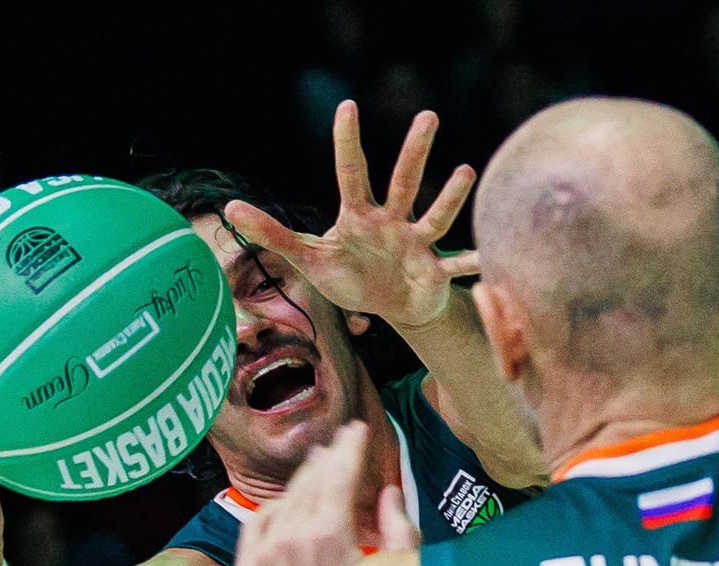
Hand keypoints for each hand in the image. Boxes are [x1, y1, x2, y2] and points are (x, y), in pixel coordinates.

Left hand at [224, 101, 478, 330]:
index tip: (347, 106)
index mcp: (360, 215)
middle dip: (415, 151)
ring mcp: (417, 244)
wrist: (389, 307)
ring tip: (465, 171)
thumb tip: (229, 207)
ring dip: (448, 197)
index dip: (347, 141)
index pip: (351, 171)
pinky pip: (454, 266)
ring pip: (434, 216)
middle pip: (403, 180)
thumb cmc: (350, 277)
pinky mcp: (434, 272)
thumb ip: (272, 234)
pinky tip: (488, 256)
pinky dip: (470, 263)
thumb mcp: (307, 257)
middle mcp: (392, 221)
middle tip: (428, 116)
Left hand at [235, 421, 417, 565]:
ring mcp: (262, 553)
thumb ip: (397, 529)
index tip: (356, 430)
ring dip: (302, 482)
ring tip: (315, 469)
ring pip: (282, 500)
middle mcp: (290, 536)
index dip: (349, 447)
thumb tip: (389, 493)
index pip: (338, 473)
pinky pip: (255, 523)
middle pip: (309, 481)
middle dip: (327, 458)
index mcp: (329, 533)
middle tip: (338, 443)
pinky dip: (273, 510)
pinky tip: (286, 506)